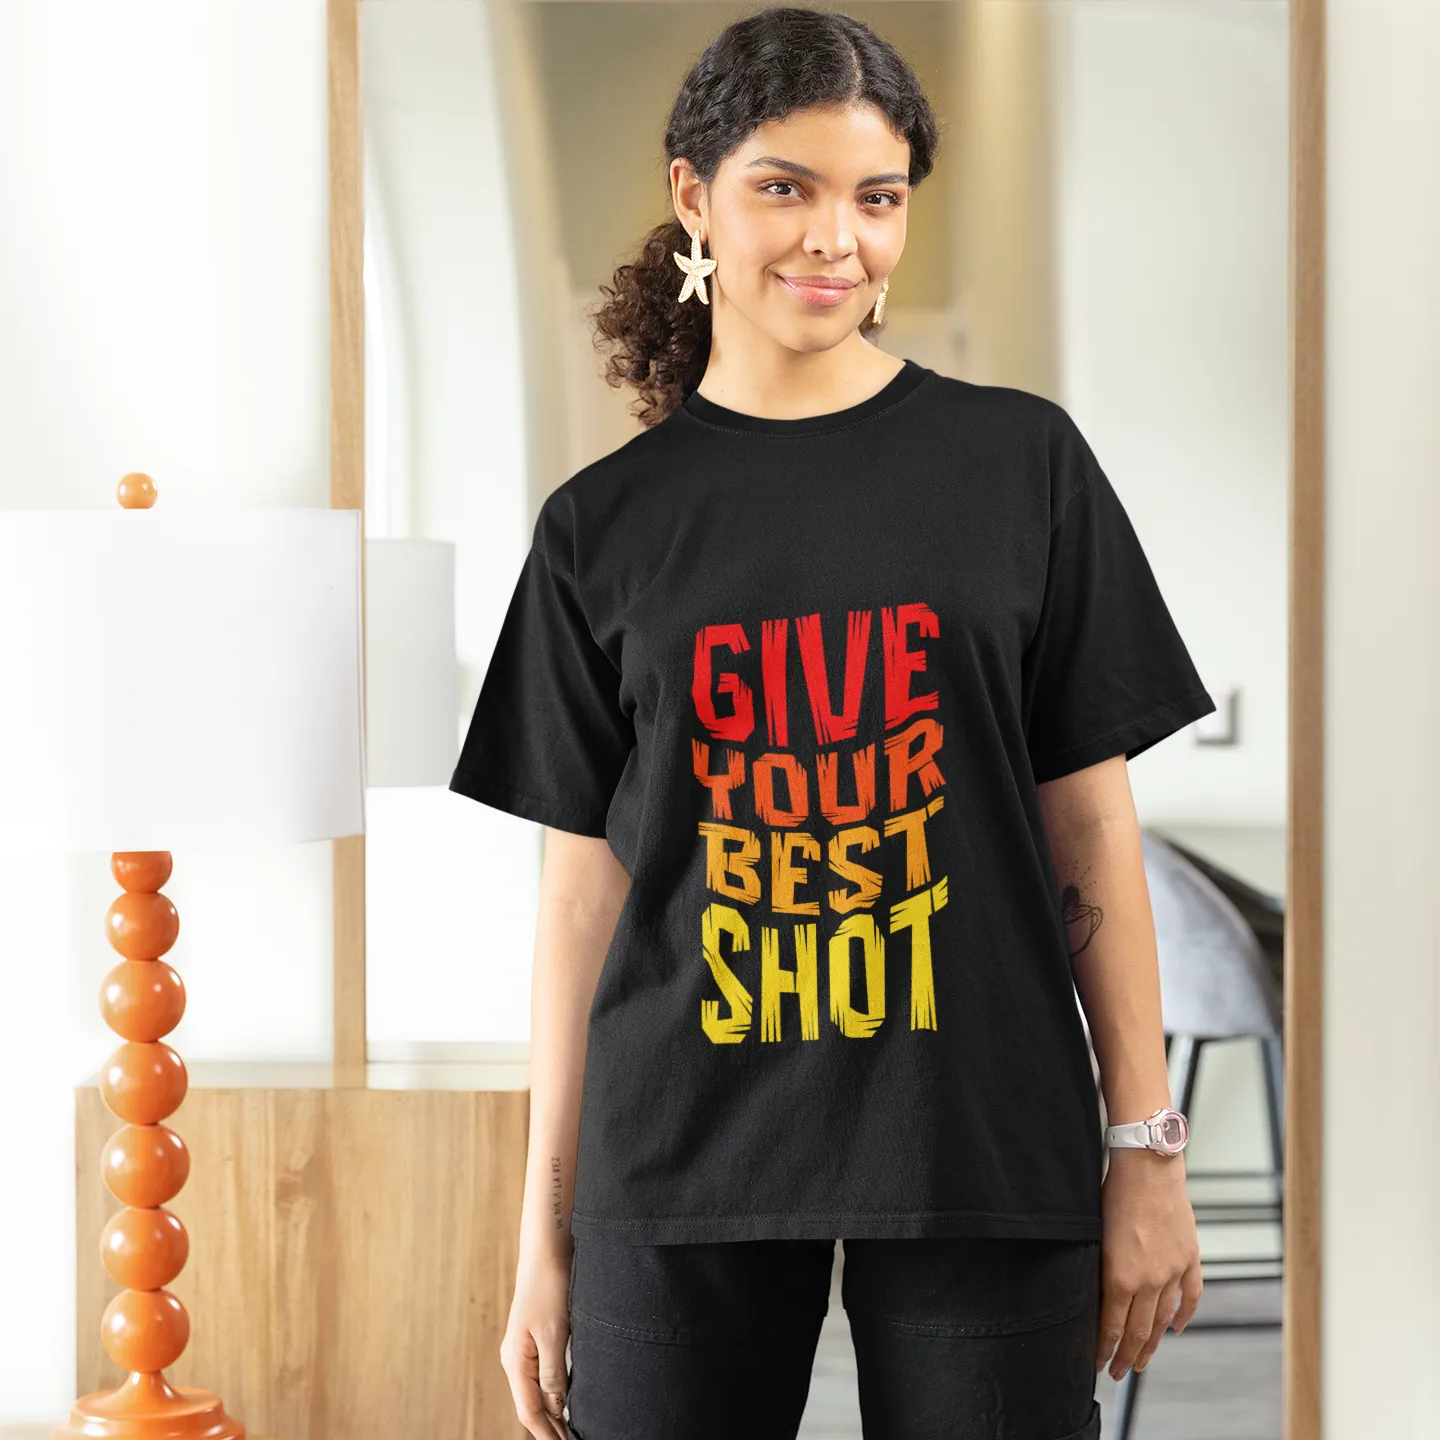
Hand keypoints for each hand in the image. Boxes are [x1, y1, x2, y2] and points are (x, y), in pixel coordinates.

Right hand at [500, 1245, 572, 1438]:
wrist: (547, 1250)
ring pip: (536, 1392)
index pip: (530, 1411)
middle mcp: (515, 1359)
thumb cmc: (549, 1286)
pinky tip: (566, 1399)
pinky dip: (553, 1393)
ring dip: (552, 1413)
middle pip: (531, 1406)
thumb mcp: (554, 1333)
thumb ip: (553, 1373)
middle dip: (549, 1429)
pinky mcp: (535, 1338)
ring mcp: (523, 1349)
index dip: (547, 1435)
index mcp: (515, 1361)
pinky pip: (542, 1375)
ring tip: (569, 1431)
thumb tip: (555, 1408)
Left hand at [1096, 1148, 1202, 1379]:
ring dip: (1152, 1343)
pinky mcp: (1189, 1257)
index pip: (1112, 1326)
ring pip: (1163, 1320)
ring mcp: (1172, 1271)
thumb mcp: (1095, 1234)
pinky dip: (1183, 1315)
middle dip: (1126, 1356)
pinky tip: (1175, 1328)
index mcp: (1120, 1275)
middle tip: (1118, 1372)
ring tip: (1142, 1360)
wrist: (1148, 1165)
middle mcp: (1149, 1280)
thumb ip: (1099, 1267)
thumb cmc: (1113, 1191)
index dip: (1105, 1349)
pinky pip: (1190, 1296)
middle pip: (1137, 1330)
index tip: (1099, 1364)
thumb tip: (1095, 1293)